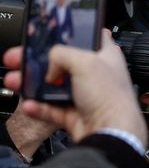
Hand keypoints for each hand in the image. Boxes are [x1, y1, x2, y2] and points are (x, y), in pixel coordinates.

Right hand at [3, 31, 146, 145]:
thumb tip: (51, 67)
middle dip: (39, 61)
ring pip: (54, 87)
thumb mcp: (84, 61)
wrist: (111, 133)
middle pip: (64, 63)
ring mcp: (86, 97)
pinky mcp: (76, 115)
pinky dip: (39, 107)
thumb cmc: (110, 97)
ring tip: (17, 81)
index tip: (57, 34)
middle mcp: (97, 76)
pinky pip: (52, 109)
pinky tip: (31, 104)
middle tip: (20, 58)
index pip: (94, 39)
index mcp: (107, 58)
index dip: (76, 34)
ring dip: (33, 84)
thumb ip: (62, 54)